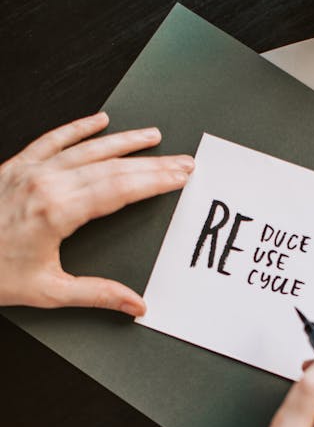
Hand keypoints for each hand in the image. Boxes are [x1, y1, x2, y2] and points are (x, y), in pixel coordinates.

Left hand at [0, 112, 193, 314]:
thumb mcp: (48, 292)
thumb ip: (97, 294)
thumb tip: (136, 304)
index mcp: (57, 212)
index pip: (120, 190)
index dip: (155, 182)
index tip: (180, 176)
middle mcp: (46, 183)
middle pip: (112, 167)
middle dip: (152, 164)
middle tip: (183, 161)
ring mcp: (31, 170)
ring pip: (88, 149)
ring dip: (125, 141)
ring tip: (153, 137)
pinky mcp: (17, 166)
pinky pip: (53, 139)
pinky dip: (77, 128)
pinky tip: (99, 121)